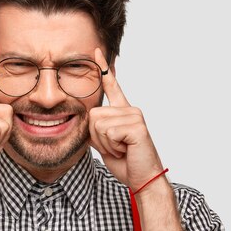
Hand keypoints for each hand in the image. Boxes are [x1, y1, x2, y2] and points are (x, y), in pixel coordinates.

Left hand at [89, 48, 165, 192]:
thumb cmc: (125, 162)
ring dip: (105, 143)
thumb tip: (88, 118)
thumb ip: (97, 129)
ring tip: (120, 149)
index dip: (103, 69)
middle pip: (93, 114)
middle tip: (115, 147)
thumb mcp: (105, 143)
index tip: (96, 52)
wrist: (142, 178)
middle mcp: (130, 109)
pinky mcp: (137, 126)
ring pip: (99, 124)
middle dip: (97, 137)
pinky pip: (109, 132)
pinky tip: (125, 150)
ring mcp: (135, 116)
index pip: (112, 86)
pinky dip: (112, 146)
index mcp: (123, 111)